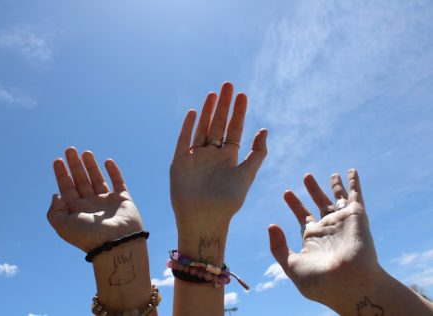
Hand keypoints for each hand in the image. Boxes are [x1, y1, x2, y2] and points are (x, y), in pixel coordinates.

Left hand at [47, 147, 142, 252]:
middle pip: (80, 181)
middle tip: (69, 149)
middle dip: (74, 165)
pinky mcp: (123, 200)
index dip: (61, 174)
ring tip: (86, 152)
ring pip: (97, 179)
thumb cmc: (89, 237)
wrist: (116, 244)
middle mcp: (91, 205)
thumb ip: (54, 211)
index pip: (67, 188)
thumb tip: (56, 195)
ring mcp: (107, 202)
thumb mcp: (63, 226)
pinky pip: (118, 183)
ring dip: (91, 166)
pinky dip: (114, 172)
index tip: (58, 160)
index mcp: (77, 211)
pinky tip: (108, 161)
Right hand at [170, 82, 266, 261]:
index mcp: (229, 158)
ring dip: (207, 111)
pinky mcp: (180, 163)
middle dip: (223, 105)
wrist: (204, 220)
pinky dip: (187, 127)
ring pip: (201, 129)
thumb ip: (257, 154)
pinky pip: (183, 141)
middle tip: (228, 85)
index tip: (242, 95)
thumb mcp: (246, 175)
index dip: (239, 113)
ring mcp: (195, 158)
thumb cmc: (227, 202)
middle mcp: (212, 155)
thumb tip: (265, 130)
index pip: (234, 130)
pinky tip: (193, 112)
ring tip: (213, 94)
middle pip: (218, 124)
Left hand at [269, 169, 380, 306]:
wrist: (349, 284)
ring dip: (334, 184)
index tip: (286, 192)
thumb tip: (272, 225)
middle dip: (312, 190)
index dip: (295, 204)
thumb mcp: (291, 264)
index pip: (303, 217)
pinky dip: (354, 182)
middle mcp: (329, 229)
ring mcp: (343, 222)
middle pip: (319, 204)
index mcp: (313, 240)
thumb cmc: (320, 280)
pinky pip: (355, 195)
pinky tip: (351, 170)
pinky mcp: (356, 216)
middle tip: (306, 176)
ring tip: (331, 173)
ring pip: (337, 198)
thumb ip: (278, 247)